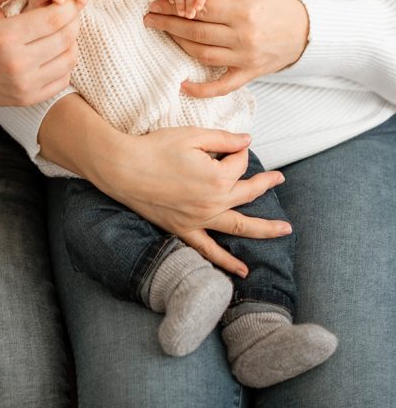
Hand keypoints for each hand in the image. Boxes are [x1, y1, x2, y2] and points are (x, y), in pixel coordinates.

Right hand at [0, 0, 80, 106]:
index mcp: (6, 36)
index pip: (56, 18)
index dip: (70, 4)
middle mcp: (17, 64)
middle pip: (66, 38)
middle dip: (73, 19)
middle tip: (67, 9)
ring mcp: (23, 85)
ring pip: (68, 59)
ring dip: (71, 40)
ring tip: (60, 28)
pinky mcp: (27, 98)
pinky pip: (62, 79)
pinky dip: (64, 62)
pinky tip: (53, 50)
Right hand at [101, 130, 290, 276]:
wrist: (123, 169)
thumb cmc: (156, 148)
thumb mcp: (192, 135)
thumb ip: (224, 139)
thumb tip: (248, 141)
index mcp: (217, 177)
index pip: (239, 163)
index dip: (236, 150)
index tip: (228, 143)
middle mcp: (213, 202)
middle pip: (248, 193)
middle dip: (265, 184)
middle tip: (279, 179)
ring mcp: (200, 220)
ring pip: (239, 227)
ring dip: (264, 229)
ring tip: (284, 230)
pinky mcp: (184, 230)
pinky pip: (209, 250)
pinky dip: (227, 262)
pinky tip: (243, 272)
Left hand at [144, 0, 308, 95]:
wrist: (306, 32)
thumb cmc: (278, 3)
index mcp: (244, 11)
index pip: (201, 7)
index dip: (176, 3)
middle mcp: (243, 37)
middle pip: (196, 31)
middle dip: (168, 22)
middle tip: (149, 15)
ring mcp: (245, 58)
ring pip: (202, 54)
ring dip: (177, 44)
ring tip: (160, 31)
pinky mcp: (248, 74)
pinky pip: (222, 86)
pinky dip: (202, 89)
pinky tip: (182, 85)